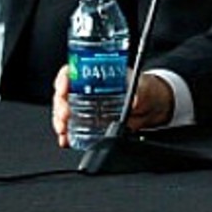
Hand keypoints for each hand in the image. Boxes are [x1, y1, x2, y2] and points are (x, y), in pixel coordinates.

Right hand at [51, 67, 174, 147]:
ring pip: (64, 112)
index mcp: (95, 74)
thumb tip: (134, 101)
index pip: (71, 72)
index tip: (63, 88)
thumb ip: (137, 93)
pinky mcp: (89, 122)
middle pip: (64, 94)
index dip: (63, 79)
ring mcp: (85, 106)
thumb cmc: (144, 88)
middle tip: (65, 115)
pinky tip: (66, 139)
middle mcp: (86, 89)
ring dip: (60, 121)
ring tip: (63, 129)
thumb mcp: (142, 87)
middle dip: (60, 105)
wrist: (151, 106)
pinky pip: (73, 127)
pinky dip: (67, 134)